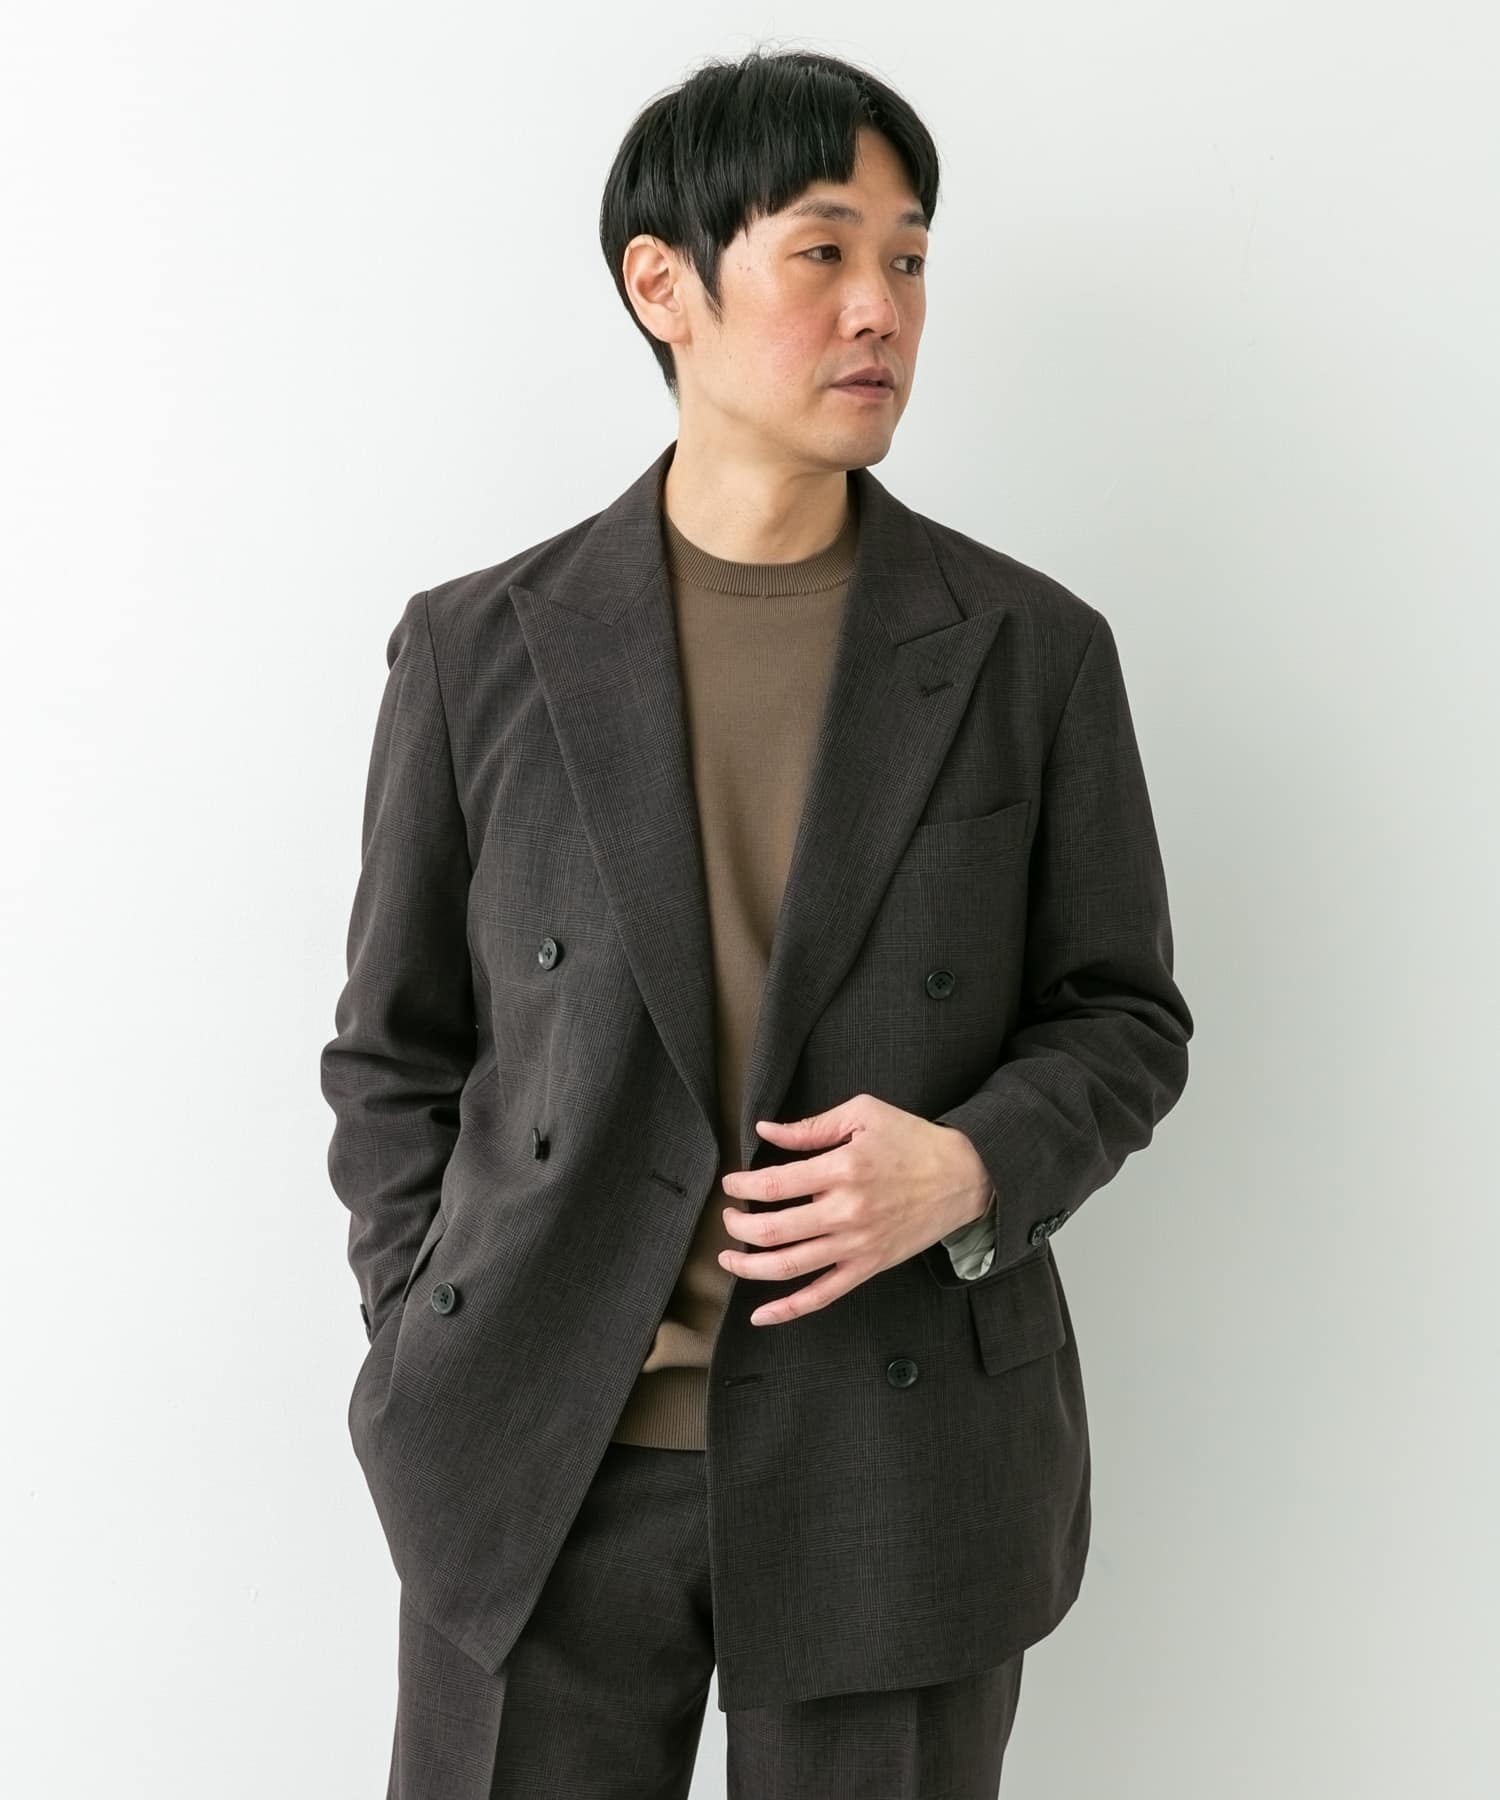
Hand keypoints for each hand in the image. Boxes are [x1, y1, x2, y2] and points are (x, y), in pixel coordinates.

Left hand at [718, 1093, 993, 1324]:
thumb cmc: (912, 1140)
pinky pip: (822, 1296)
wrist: (963, 1176)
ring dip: (749, 1266)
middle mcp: (846, 1212)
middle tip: (728, 1218)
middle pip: (773, 1230)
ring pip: (789, 1267)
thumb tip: (766, 1130)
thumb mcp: (863, 1115)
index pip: (775, 1185)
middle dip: (738, 1226)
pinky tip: (760, 1315)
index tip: (731, 1184)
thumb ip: (811, 1126)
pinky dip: (788, 1309)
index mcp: (843, 1169)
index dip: (743, 1186)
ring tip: (729, 1258)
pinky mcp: (868, 1267)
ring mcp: (856, 1245)